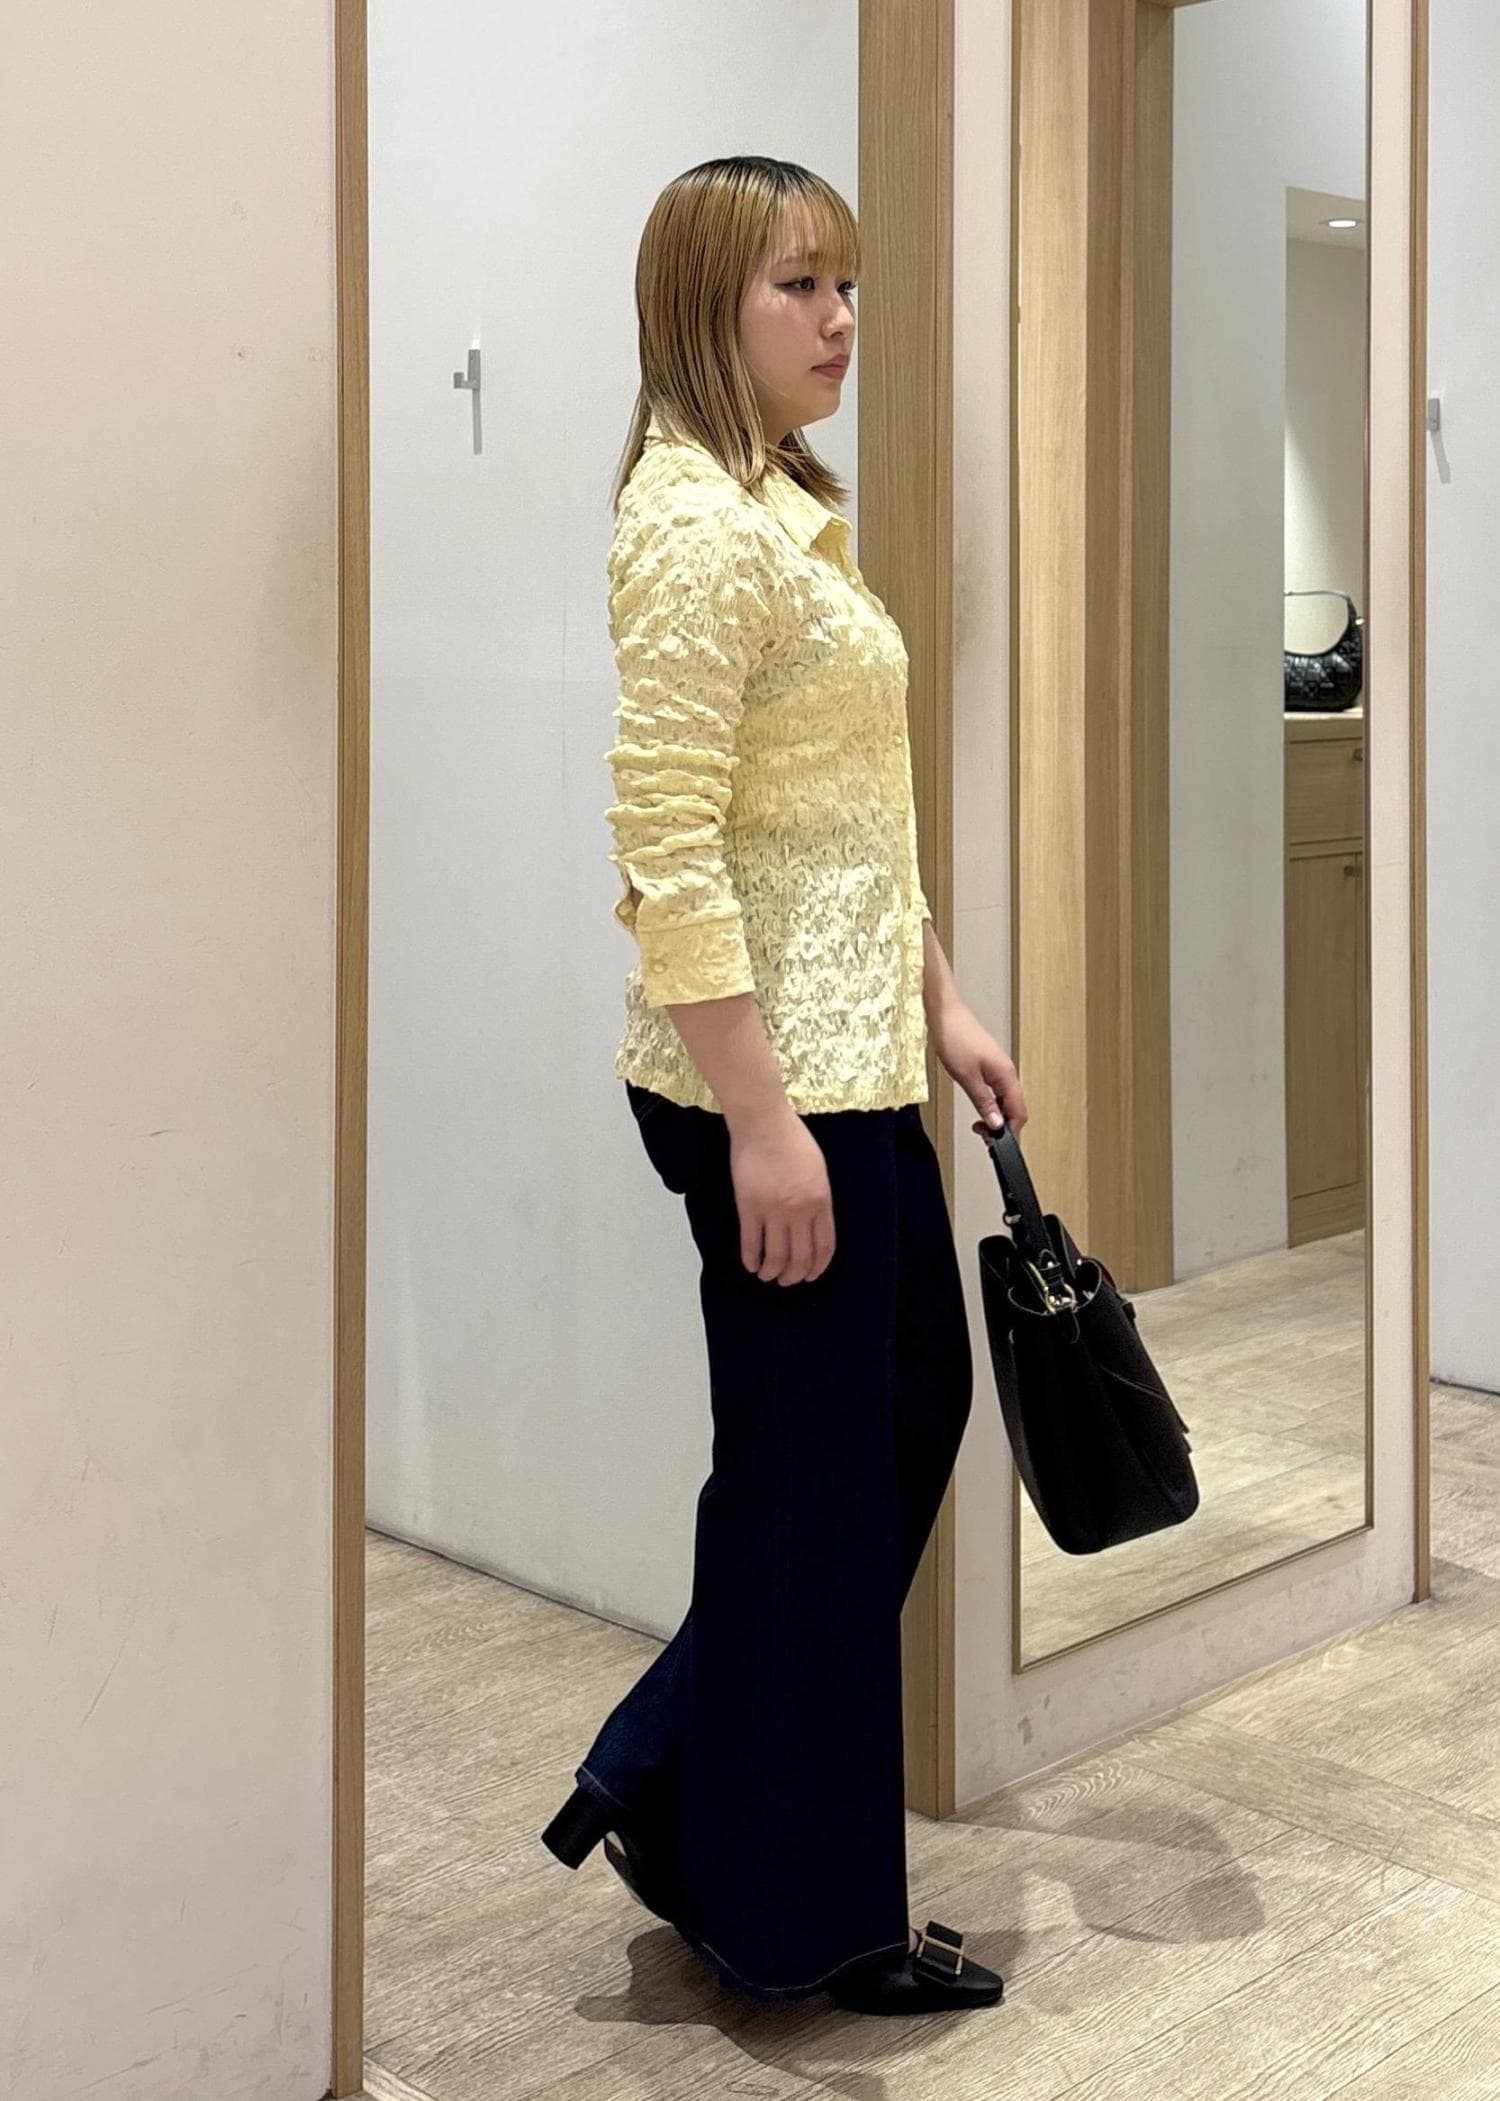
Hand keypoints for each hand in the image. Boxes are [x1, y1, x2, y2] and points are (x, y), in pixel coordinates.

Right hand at [725, 1104, 835, 1284]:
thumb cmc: (792, 1139)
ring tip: (768, 1276)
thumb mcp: (818, 1171)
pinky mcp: (748, 1206)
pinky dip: (751, 1259)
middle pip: (800, 1257)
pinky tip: (751, 1265)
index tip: (810, 1275)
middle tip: (787, 1281)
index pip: (824, 1246)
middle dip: (794, 1276)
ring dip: (772, 1272)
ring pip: (776, 1256)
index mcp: (821, 1201)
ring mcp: (773, 1210)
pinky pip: (750, 1242)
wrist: (764, 1123)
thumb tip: (811, 1225)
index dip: (817, 1267)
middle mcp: (800, 1211)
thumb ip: (817, 1199)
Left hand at [929, 1000, 1027, 1139]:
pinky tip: (979, 1105)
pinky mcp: (990, 1065)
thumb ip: (984, 1102)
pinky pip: (997, 1090)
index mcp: (1006, 1075)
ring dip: (995, 1114)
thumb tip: (997, 1124)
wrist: (944, 1014)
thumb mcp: (967, 1077)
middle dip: (1002, 1125)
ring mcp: (999, 1068)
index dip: (1009, 1131)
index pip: (1019, 1112)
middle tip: (982, 1134)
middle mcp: (1007, 1071)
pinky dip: (991, 1102)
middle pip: (1014, 1107)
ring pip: (1006, 1099)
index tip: (994, 1141)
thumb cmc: (955, 1037)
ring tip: (979, 1124)